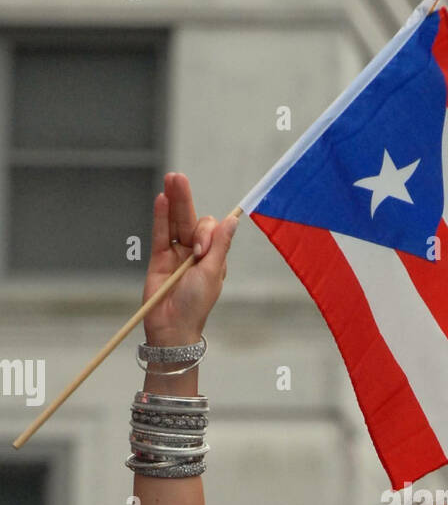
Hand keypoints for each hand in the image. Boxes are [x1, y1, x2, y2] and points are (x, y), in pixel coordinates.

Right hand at [142, 172, 238, 343]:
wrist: (173, 328)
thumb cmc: (196, 305)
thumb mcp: (212, 273)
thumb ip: (219, 245)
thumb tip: (232, 220)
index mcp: (213, 257)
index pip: (210, 230)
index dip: (206, 233)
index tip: (200, 250)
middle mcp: (194, 252)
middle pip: (189, 219)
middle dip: (184, 199)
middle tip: (177, 177)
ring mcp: (175, 254)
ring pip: (174, 222)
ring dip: (172, 201)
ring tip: (169, 179)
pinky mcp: (158, 259)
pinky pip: (160, 234)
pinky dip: (160, 217)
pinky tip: (161, 199)